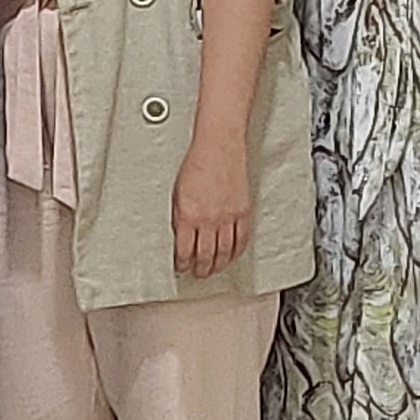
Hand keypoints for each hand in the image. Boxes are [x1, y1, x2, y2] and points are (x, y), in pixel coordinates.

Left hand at [171, 127, 250, 281]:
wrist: (218, 146)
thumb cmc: (196, 163)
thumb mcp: (177, 193)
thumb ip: (180, 217)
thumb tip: (180, 236)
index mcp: (189, 215)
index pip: (185, 251)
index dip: (182, 263)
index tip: (182, 266)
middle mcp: (209, 220)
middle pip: (206, 256)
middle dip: (200, 269)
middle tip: (198, 273)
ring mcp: (228, 217)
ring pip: (225, 252)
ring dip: (218, 265)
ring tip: (214, 268)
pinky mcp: (242, 212)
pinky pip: (242, 239)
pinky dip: (236, 251)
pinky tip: (232, 254)